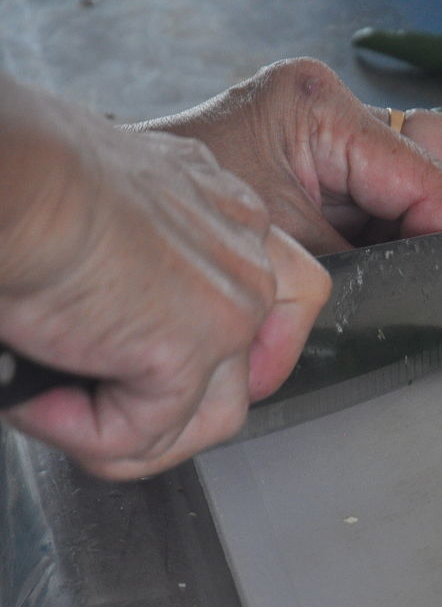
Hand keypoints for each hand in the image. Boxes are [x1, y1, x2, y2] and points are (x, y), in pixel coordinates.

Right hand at [0, 76, 330, 479]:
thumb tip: (103, 317)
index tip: (139, 370)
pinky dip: (82, 432)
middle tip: (89, 403)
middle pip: (239, 369)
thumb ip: (133, 261)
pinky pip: (142, 432)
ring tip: (58, 409)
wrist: (13, 174)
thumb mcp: (104, 208)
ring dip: (130, 432)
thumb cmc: (30, 180)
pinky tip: (39, 401)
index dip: (202, 356)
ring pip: (209, 415)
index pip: (254, 305)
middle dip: (166, 406)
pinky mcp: (190, 353)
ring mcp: (228, 309)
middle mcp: (243, 258)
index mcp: (224, 213)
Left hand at [138, 58, 441, 254]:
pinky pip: (399, 184)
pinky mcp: (328, 164)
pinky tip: (415, 254)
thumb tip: (425, 280)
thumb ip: (364, 261)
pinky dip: (416, 220)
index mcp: (318, 111)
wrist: (114, 218)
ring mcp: (331, 136)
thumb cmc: (179, 223)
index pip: (424, 171)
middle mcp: (331, 111)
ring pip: (434, 158)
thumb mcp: (284, 247)